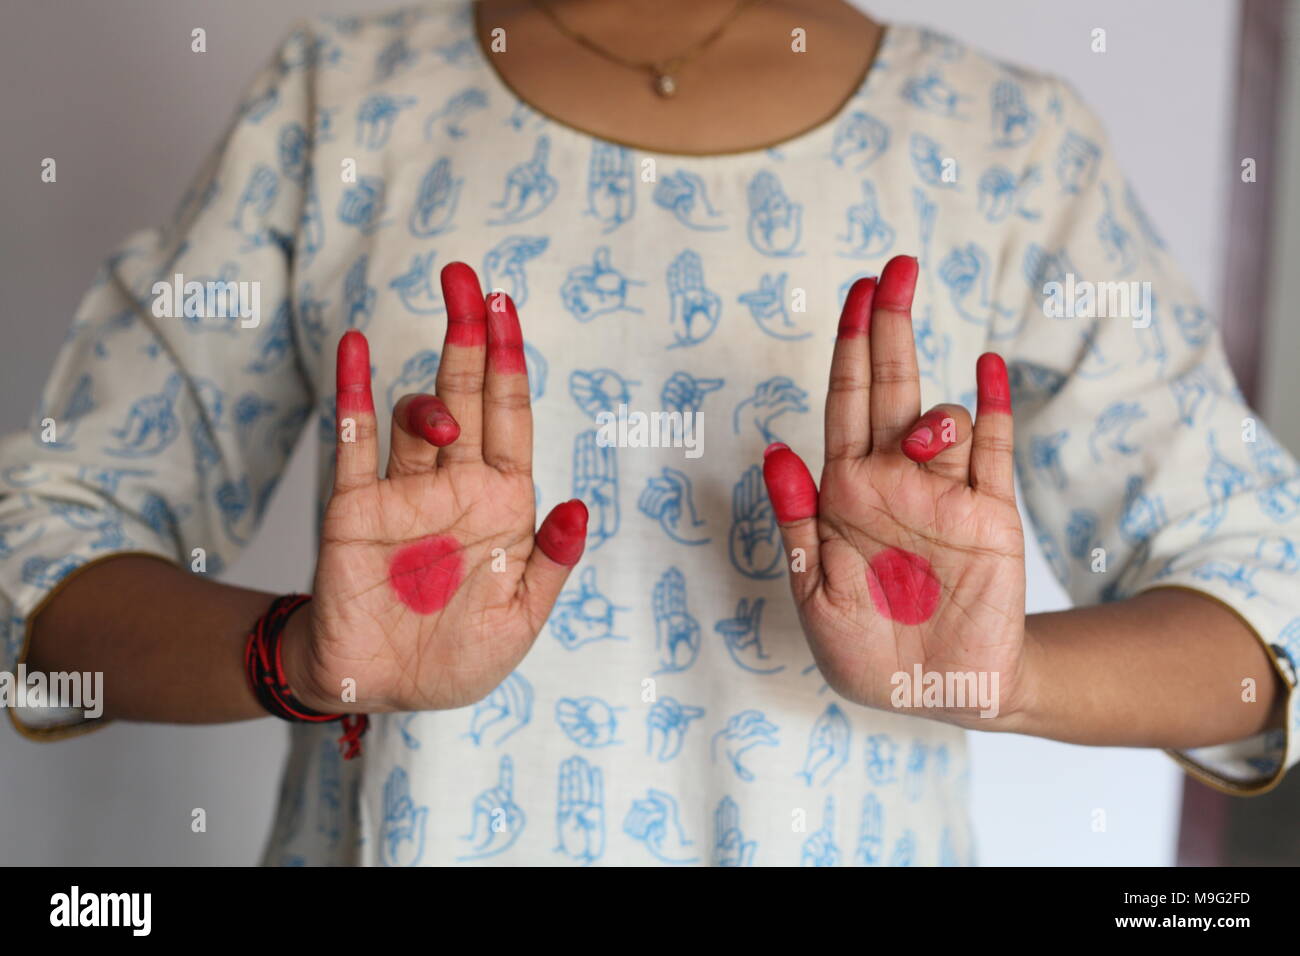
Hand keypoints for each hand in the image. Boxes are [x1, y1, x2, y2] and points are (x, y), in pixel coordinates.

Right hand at [283, 262, 588, 713]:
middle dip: (469, 336)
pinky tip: (356, 348)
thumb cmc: (456, 657)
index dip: (510, 363)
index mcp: (503, 504)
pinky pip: (352, 441)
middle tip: (466, 278)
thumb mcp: (519, 620)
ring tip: (441, 419)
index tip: (507, 307)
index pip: (511, 417)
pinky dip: (354, 393)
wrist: (379, 689)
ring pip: (416, 417)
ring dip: (429, 397)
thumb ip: (549, 564)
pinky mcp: (354, 509)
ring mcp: (404, 492)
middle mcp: (455, 485)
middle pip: (466, 393)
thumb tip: (580, 507)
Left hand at [761, 255, 1027, 727]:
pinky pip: (995, 450)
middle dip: (890, 325)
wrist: (934, 693)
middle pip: (891, 386)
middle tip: (895, 268)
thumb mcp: (813, 593)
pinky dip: (993, 406)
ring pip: (941, 419)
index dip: (849, 346)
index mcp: (843, 491)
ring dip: (933, 410)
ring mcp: (944, 494)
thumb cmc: (861, 650)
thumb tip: (775, 451)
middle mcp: (893, 479)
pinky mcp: (990, 517)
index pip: (845, 401)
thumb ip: (795, 524)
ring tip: (924, 439)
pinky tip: (986, 366)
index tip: (854, 291)